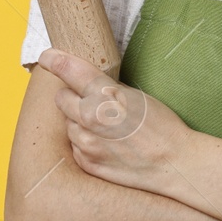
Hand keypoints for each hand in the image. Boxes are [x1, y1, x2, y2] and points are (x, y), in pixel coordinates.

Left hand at [40, 47, 194, 195]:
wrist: (173, 163)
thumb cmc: (162, 127)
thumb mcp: (136, 96)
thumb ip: (107, 90)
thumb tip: (86, 84)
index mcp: (105, 95)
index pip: (69, 70)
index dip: (54, 60)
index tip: (48, 57)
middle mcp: (90, 118)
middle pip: (61, 97)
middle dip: (72, 96)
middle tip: (90, 101)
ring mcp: (86, 143)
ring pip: (68, 123)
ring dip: (79, 122)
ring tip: (105, 127)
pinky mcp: (86, 162)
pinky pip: (75, 145)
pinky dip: (85, 142)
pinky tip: (106, 144)